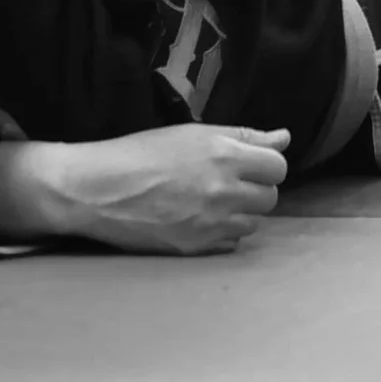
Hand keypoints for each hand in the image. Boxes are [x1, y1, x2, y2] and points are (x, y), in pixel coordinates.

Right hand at [33, 125, 290, 254]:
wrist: (96, 189)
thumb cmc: (139, 153)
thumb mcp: (192, 134)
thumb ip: (244, 137)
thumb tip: (284, 138)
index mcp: (223, 155)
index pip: (277, 167)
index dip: (265, 166)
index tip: (248, 166)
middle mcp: (223, 190)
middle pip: (269, 198)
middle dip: (254, 191)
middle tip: (225, 184)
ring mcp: (210, 223)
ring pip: (253, 223)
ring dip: (239, 214)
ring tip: (208, 203)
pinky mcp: (196, 248)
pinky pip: (230, 243)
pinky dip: (221, 234)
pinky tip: (197, 221)